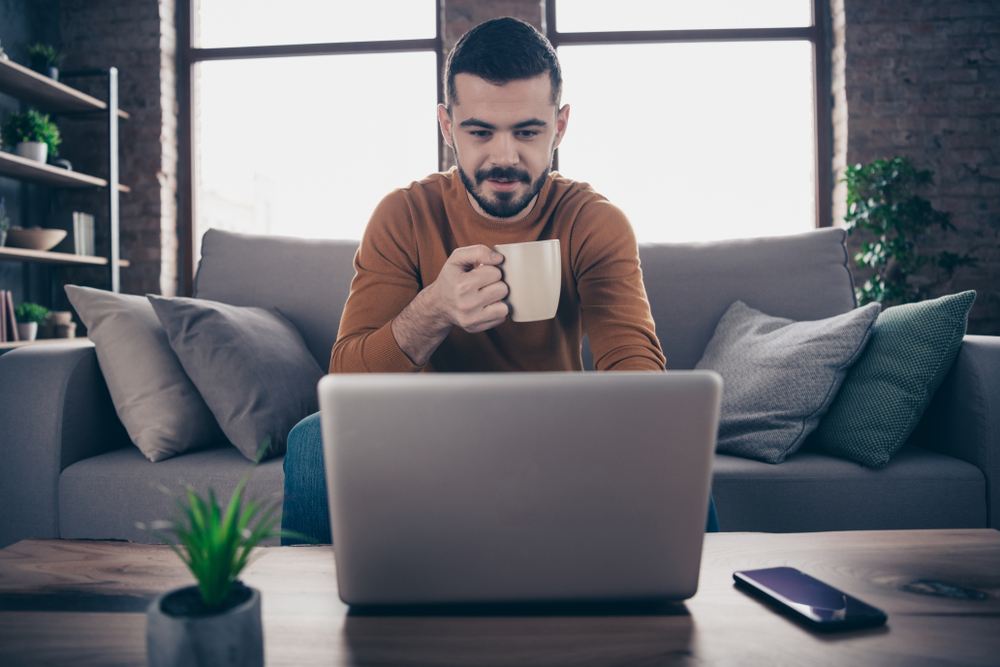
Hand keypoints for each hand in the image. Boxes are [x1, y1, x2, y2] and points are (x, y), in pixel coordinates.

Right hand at [392, 245, 508, 364]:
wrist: (437, 304)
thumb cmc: (450, 278)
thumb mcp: (457, 258)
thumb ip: (478, 251)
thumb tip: (499, 258)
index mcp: (462, 284)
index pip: (496, 273)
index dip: (490, 270)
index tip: (480, 273)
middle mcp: (466, 304)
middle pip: (503, 289)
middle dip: (495, 284)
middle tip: (483, 285)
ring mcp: (471, 318)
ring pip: (505, 306)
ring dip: (497, 299)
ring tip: (485, 295)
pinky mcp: (475, 328)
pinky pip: (501, 317)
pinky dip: (495, 311)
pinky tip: (484, 306)